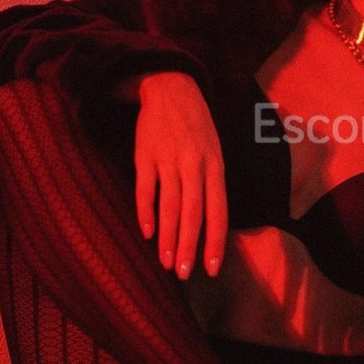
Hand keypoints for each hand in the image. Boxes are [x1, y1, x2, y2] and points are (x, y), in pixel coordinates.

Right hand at [130, 72, 227, 278]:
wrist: (172, 89)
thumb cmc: (197, 128)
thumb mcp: (215, 152)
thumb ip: (212, 185)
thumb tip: (210, 224)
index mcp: (215, 167)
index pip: (218, 212)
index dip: (214, 241)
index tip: (211, 268)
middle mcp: (194, 166)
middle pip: (193, 214)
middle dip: (189, 247)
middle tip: (185, 274)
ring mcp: (168, 161)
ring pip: (169, 207)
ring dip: (168, 238)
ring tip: (167, 263)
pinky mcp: (145, 156)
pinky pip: (145, 190)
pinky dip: (145, 213)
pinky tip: (147, 234)